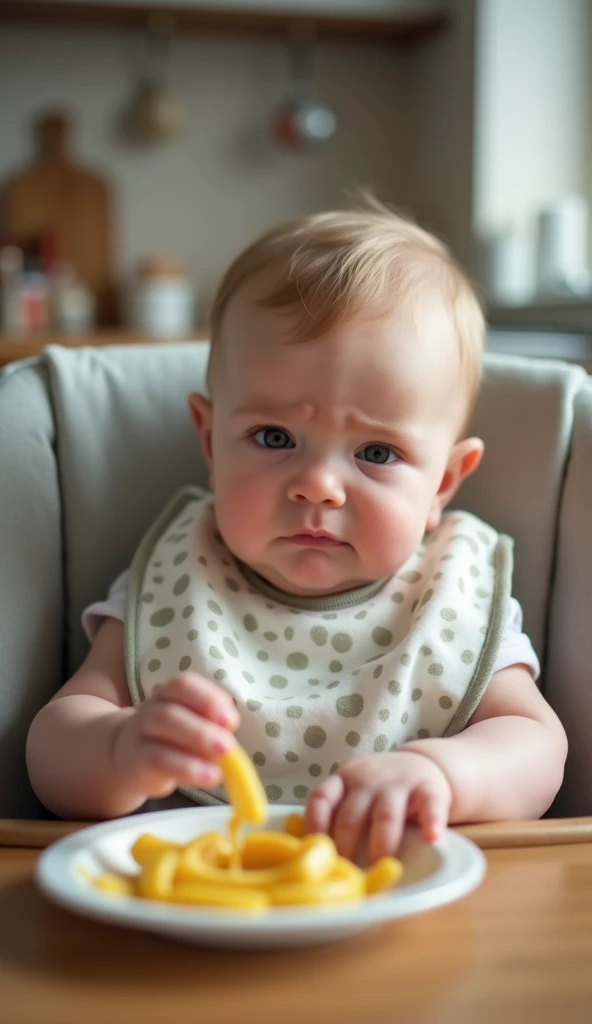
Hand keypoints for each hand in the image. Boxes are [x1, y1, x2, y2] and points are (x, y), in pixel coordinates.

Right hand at [111, 673, 238, 799]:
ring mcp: (139, 735)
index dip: (208, 699)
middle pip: (170, 711)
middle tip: (228, 746)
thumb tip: (230, 737)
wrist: (128, 757)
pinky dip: (187, 769)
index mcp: (169, 694)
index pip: (183, 685)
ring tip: (220, 763)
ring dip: (195, 744)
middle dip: (202, 728)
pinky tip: (209, 776)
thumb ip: (211, 726)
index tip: (232, 721)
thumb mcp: (192, 727)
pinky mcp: (135, 763)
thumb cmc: (172, 739)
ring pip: (161, 730)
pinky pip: (157, 761)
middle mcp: (151, 709)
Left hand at [305, 751, 451, 863]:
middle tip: (345, 877)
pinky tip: (431, 838)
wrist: (423, 764)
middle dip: (346, 848)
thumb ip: (335, 816)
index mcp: (343, 780)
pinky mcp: (429, 789)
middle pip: (351, 815)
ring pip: (385, 815)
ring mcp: (398, 783)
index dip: (314, 826)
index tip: (313, 854)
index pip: (321, 798)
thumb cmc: (379, 791)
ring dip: (380, 845)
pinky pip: (430, 805)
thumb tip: (310, 858)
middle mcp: (367, 779)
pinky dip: (431, 822)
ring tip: (379, 869)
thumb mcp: (353, 793)